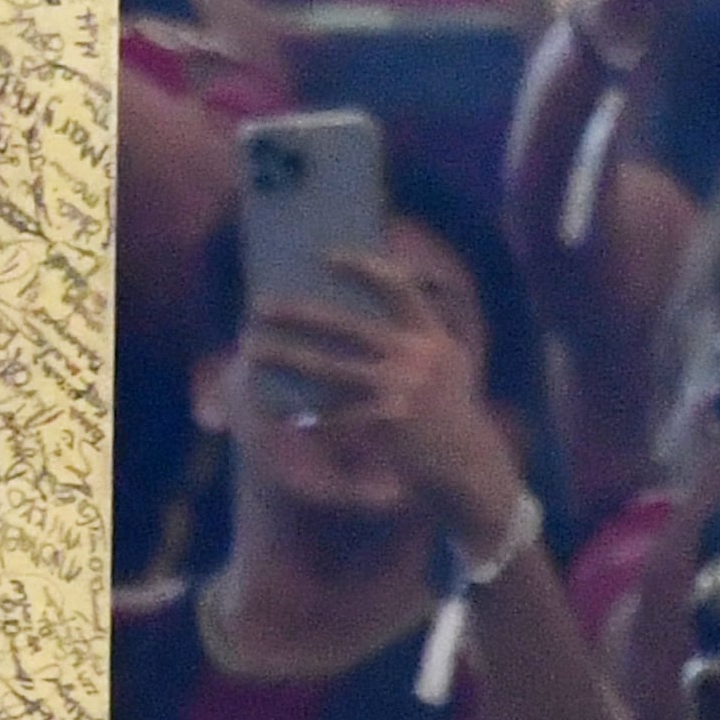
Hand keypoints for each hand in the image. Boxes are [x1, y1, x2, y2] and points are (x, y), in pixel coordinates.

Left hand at [245, 250, 525, 542]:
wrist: (467, 463)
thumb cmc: (445, 406)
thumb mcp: (448, 361)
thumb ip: (419, 331)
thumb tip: (359, 305)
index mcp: (432, 335)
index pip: (399, 288)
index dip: (364, 267)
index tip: (325, 256)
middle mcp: (419, 357)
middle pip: (348, 326)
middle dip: (300, 312)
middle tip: (259, 305)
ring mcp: (402, 390)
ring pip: (329, 368)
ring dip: (286, 356)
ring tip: (252, 348)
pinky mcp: (387, 422)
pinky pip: (332, 412)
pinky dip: (300, 408)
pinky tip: (271, 404)